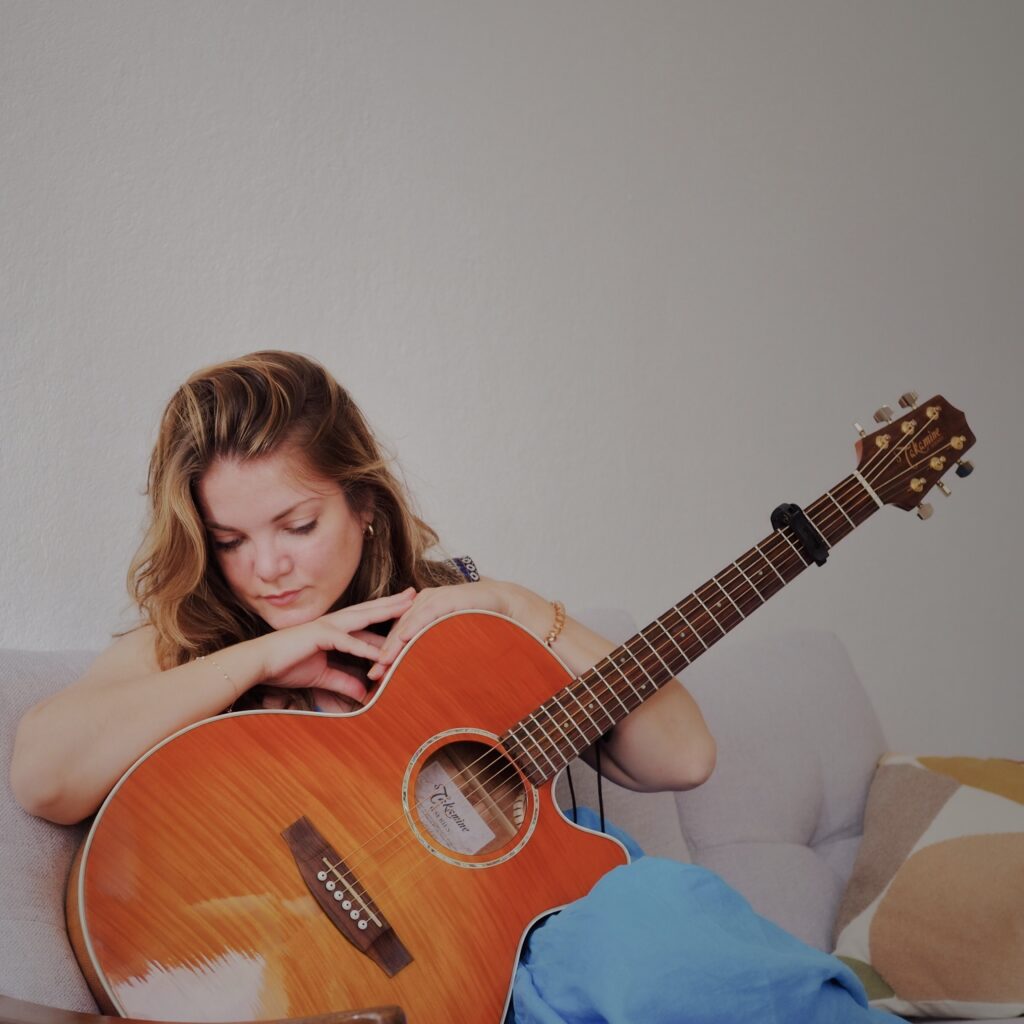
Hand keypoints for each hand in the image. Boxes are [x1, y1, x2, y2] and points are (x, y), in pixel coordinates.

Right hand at [256, 589, 415, 701]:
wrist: (259, 664)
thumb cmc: (285, 666)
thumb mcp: (321, 676)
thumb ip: (343, 681)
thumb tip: (363, 692)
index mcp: (335, 629)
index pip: (368, 622)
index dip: (388, 617)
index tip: (409, 612)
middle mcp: (334, 623)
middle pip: (370, 611)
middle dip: (393, 604)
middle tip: (416, 596)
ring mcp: (327, 627)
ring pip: (363, 618)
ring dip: (386, 614)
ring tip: (409, 610)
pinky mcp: (318, 636)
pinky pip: (346, 642)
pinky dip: (364, 648)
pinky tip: (382, 652)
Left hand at [366, 581, 515, 682]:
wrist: (502, 602)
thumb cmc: (477, 619)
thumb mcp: (448, 633)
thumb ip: (433, 644)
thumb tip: (420, 670)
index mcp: (421, 608)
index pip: (399, 632)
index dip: (387, 652)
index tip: (376, 675)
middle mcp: (424, 600)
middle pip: (400, 629)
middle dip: (385, 653)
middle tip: (374, 675)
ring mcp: (435, 597)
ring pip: (409, 622)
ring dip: (395, 644)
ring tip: (383, 663)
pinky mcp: (447, 598)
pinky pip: (428, 613)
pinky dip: (415, 626)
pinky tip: (404, 638)